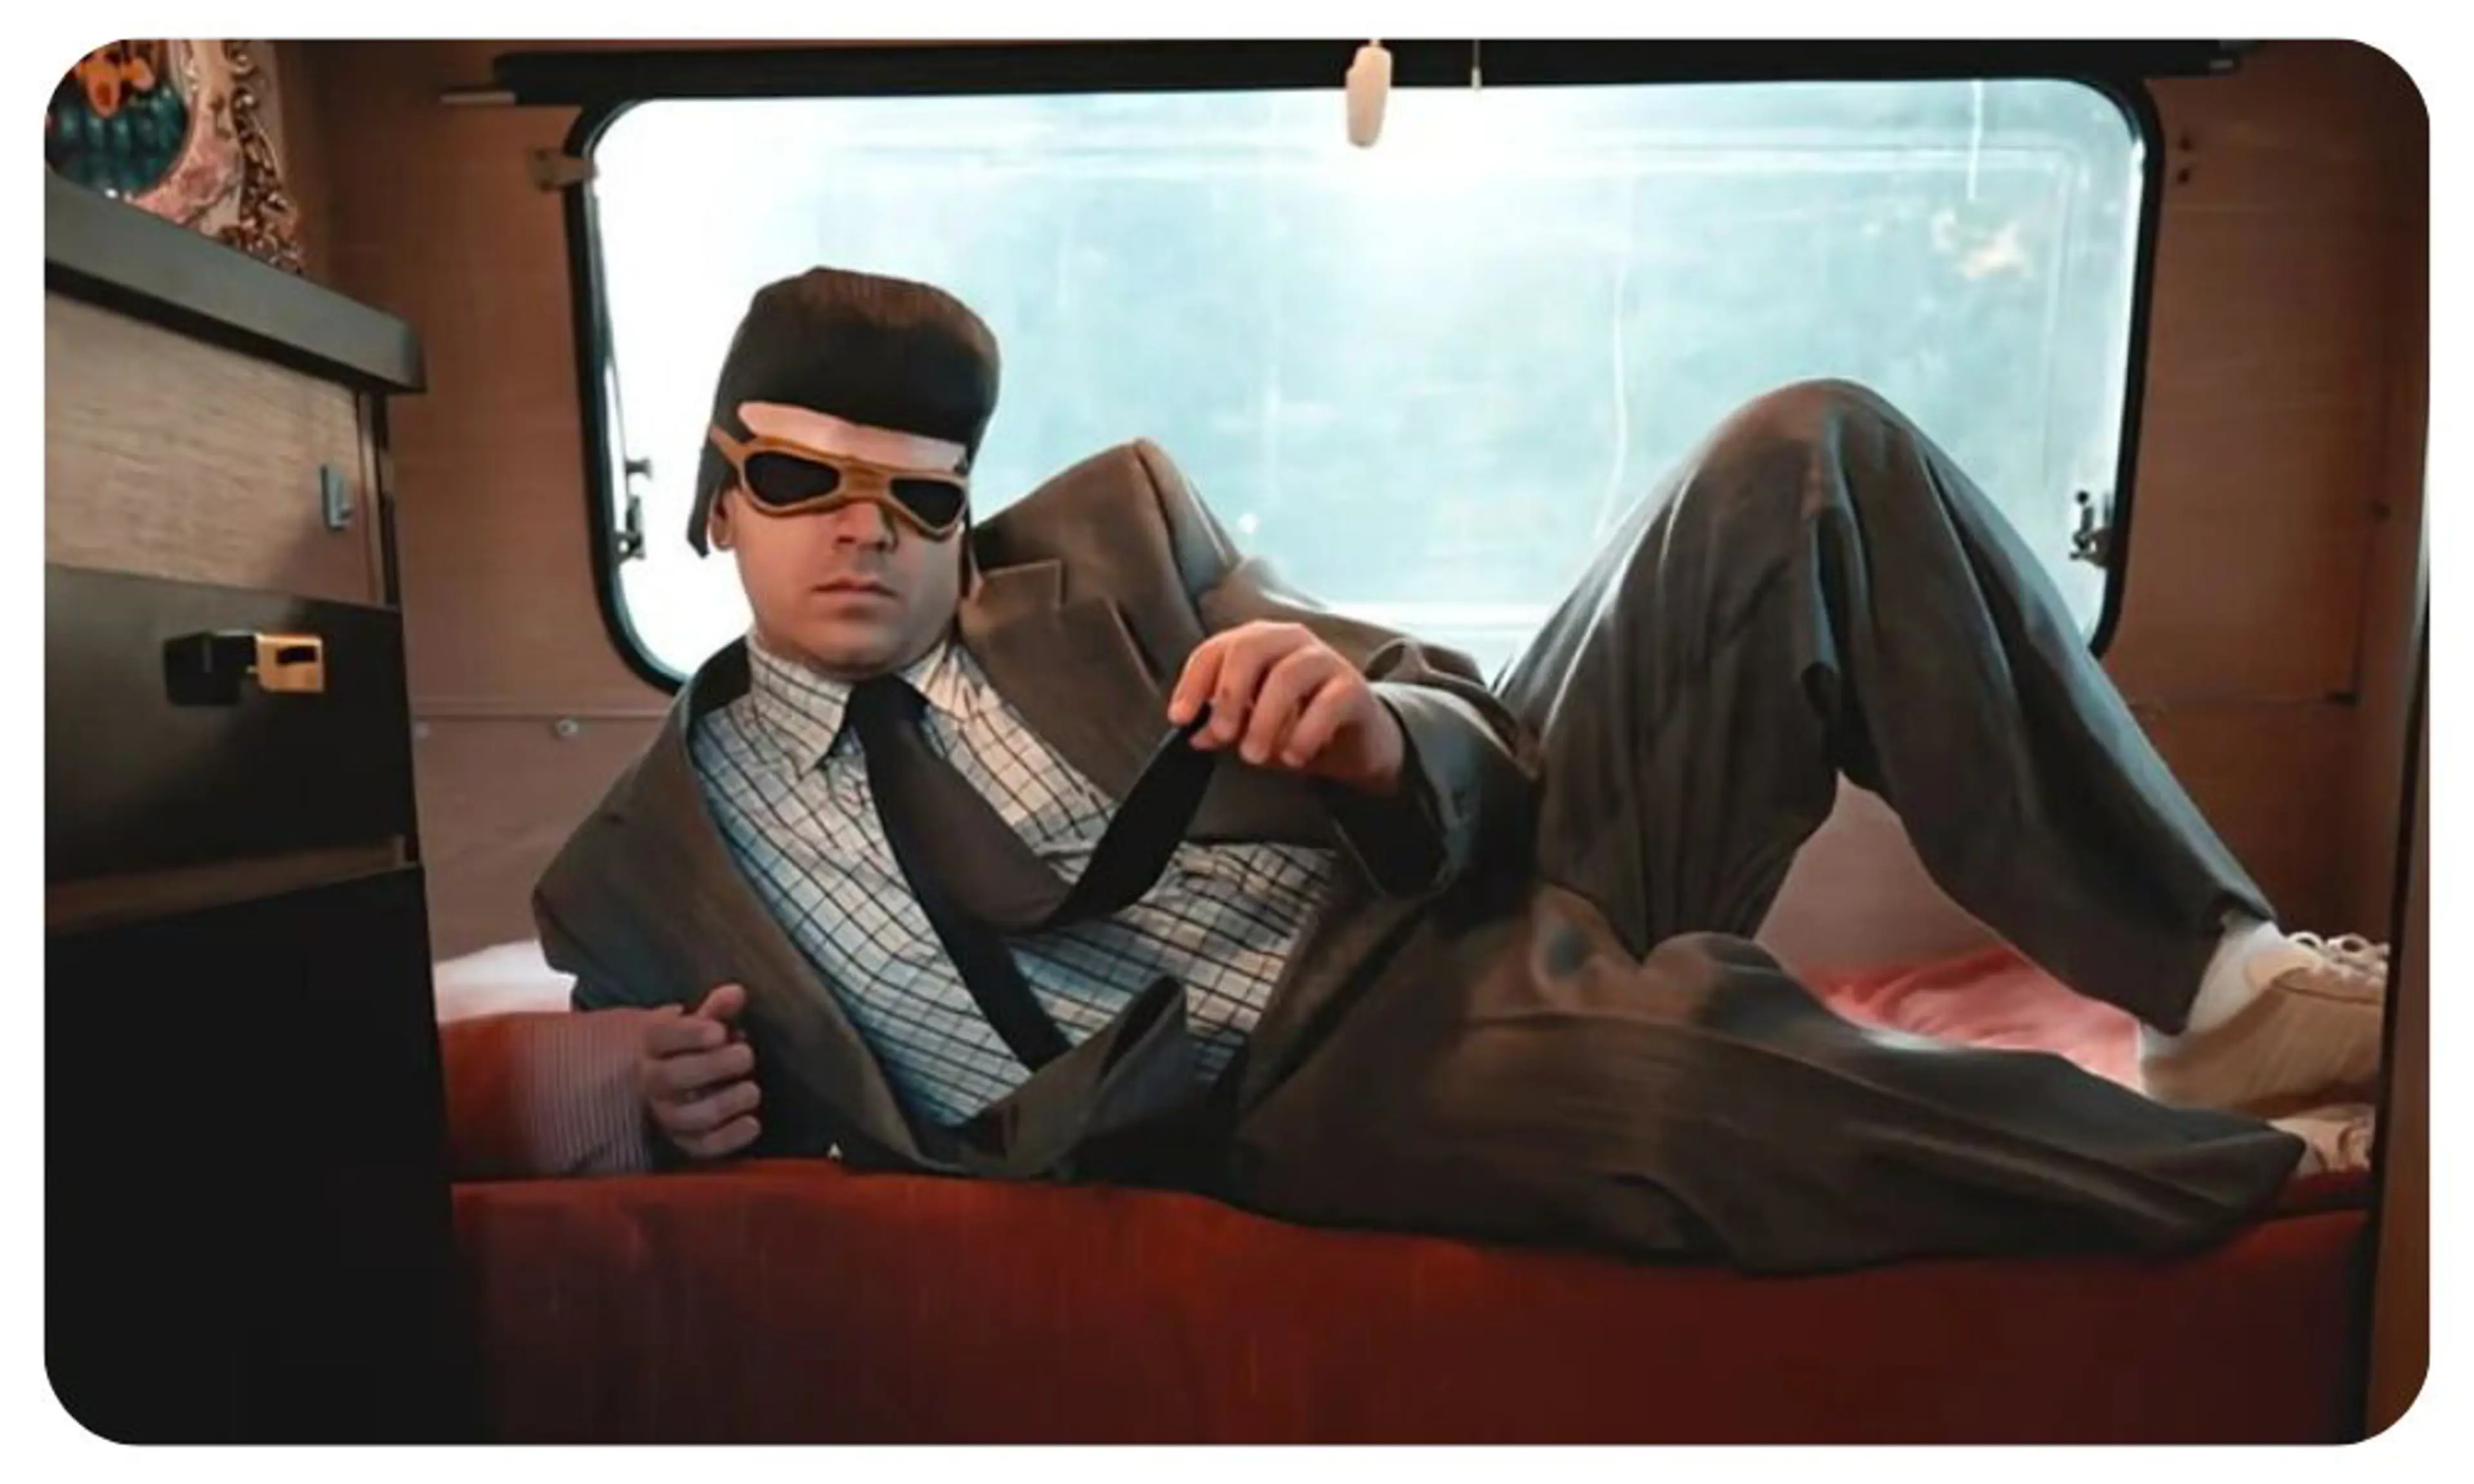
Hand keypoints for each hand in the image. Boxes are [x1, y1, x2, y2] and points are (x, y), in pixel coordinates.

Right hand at [637, 982, 760, 1160]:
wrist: (669, 1077)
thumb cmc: (692, 1045)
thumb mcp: (700, 1023)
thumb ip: (718, 1010)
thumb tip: (736, 993)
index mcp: (652, 1043)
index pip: (661, 1036)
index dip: (689, 1035)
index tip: (719, 1032)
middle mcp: (652, 1080)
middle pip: (672, 1077)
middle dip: (714, 1066)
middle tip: (745, 1055)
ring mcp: (666, 1113)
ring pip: (687, 1116)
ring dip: (725, 1103)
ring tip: (752, 1089)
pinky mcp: (684, 1140)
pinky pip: (701, 1147)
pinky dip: (728, 1139)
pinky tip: (753, 1123)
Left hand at [1167, 621, 1404, 794]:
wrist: (1358, 742)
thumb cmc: (1297, 724)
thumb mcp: (1252, 727)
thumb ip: (1223, 726)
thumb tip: (1196, 734)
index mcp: (1257, 643)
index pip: (1215, 649)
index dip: (1193, 682)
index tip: (1180, 718)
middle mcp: (1290, 641)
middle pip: (1250, 648)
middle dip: (1230, 693)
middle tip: (1223, 736)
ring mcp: (1325, 660)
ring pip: (1287, 675)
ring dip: (1265, 720)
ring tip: (1255, 756)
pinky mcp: (1353, 687)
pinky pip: (1327, 703)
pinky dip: (1305, 733)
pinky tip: (1293, 757)